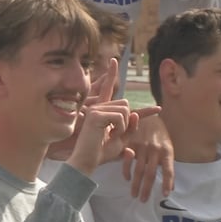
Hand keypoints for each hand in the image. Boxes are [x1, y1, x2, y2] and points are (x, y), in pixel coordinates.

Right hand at [67, 59, 134, 174]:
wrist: (86, 161)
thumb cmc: (99, 153)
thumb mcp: (120, 141)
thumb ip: (129, 129)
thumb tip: (135, 115)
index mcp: (101, 111)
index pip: (108, 90)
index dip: (110, 75)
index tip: (113, 60)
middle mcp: (96, 106)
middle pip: (125, 104)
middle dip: (127, 122)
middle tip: (114, 135)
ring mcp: (95, 109)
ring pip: (125, 110)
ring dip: (123, 127)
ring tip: (109, 136)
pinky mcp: (95, 114)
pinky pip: (120, 117)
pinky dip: (120, 129)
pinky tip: (108, 134)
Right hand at [123, 112, 172, 201]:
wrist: (148, 116)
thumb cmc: (160, 134)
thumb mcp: (167, 147)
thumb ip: (167, 166)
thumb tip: (171, 187)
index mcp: (167, 151)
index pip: (168, 170)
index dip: (167, 182)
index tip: (164, 194)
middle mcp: (155, 150)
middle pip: (151, 173)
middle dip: (147, 189)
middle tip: (143, 200)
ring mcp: (142, 147)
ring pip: (139, 170)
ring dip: (136, 184)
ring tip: (134, 195)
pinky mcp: (131, 144)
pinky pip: (128, 161)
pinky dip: (127, 171)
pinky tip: (127, 179)